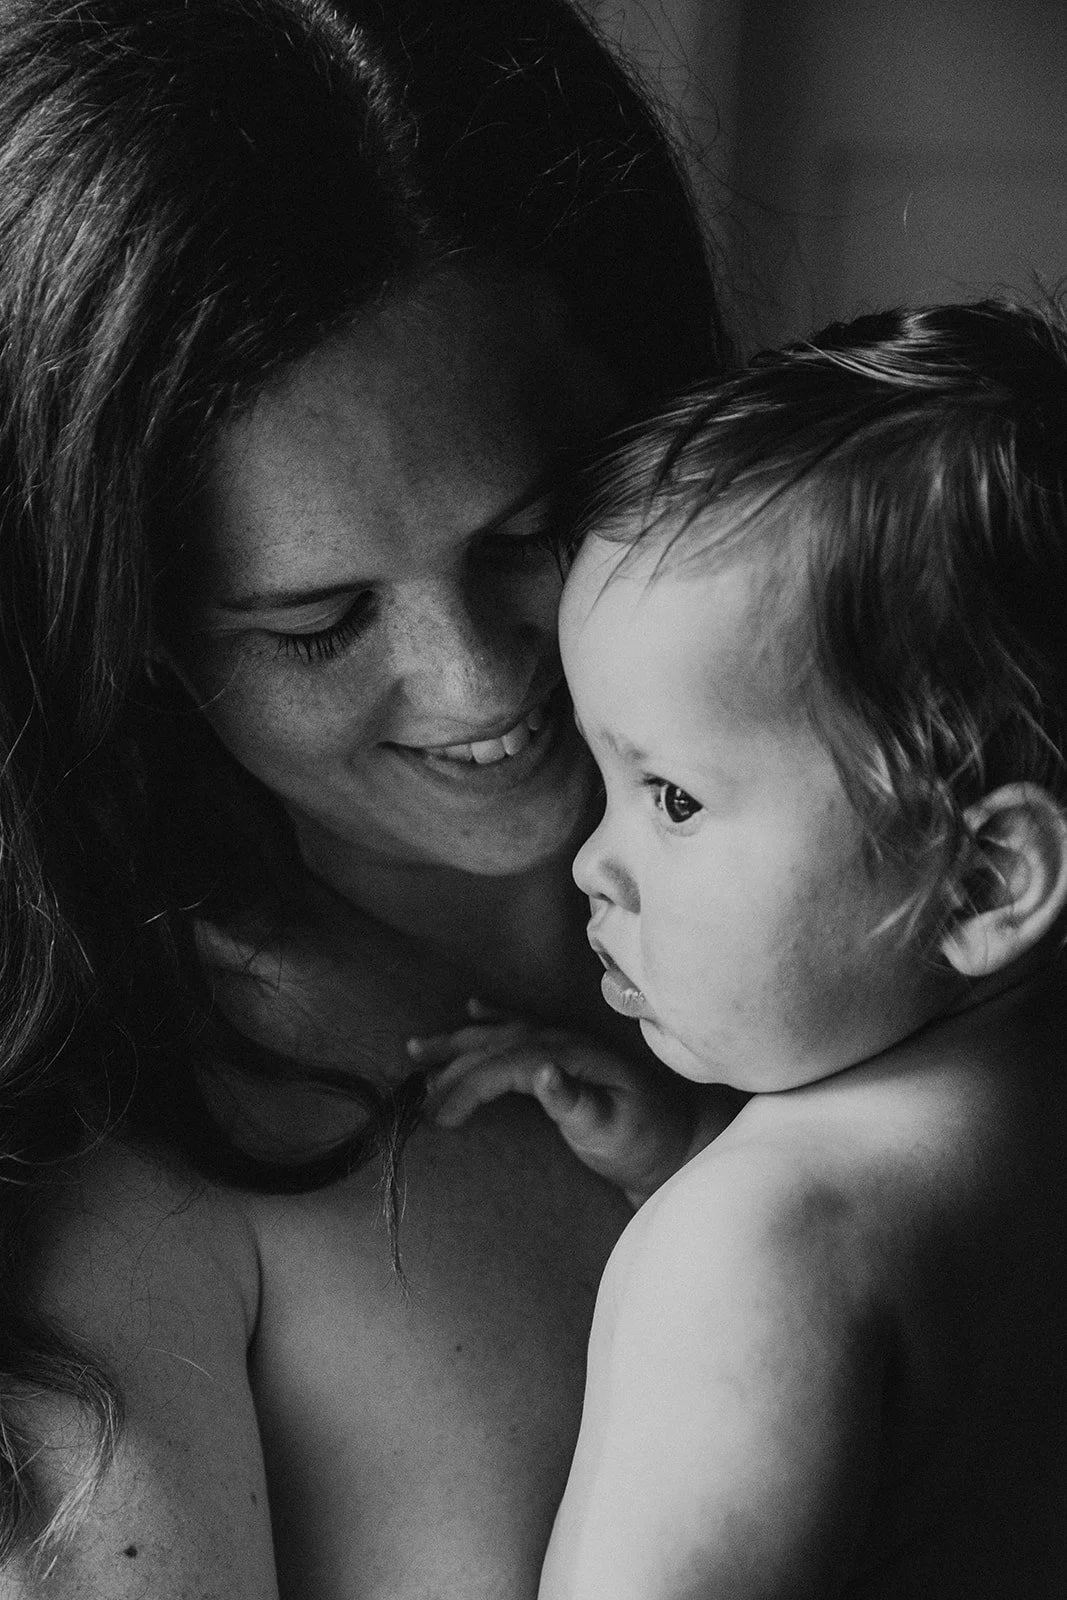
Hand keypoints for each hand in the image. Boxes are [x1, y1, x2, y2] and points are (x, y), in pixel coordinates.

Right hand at [413, 1000, 695, 1205]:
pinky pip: (520, 1027)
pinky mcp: (565, 1053)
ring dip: (458, 1040)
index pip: (506, 1063)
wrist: (677, 1139)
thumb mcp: (613, 1128)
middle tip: (414, 1097)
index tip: (440, 1117)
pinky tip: (473, 1009)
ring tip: (416, 1050)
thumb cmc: (644, 1139)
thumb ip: (577, 1101)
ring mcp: (564, 1043)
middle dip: (450, 1065)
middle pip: (494, 1045)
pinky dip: (493, 1018)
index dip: (468, 1087)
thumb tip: (541, 1072)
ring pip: (500, 1034)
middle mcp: (564, 1041)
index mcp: (571, 1056)